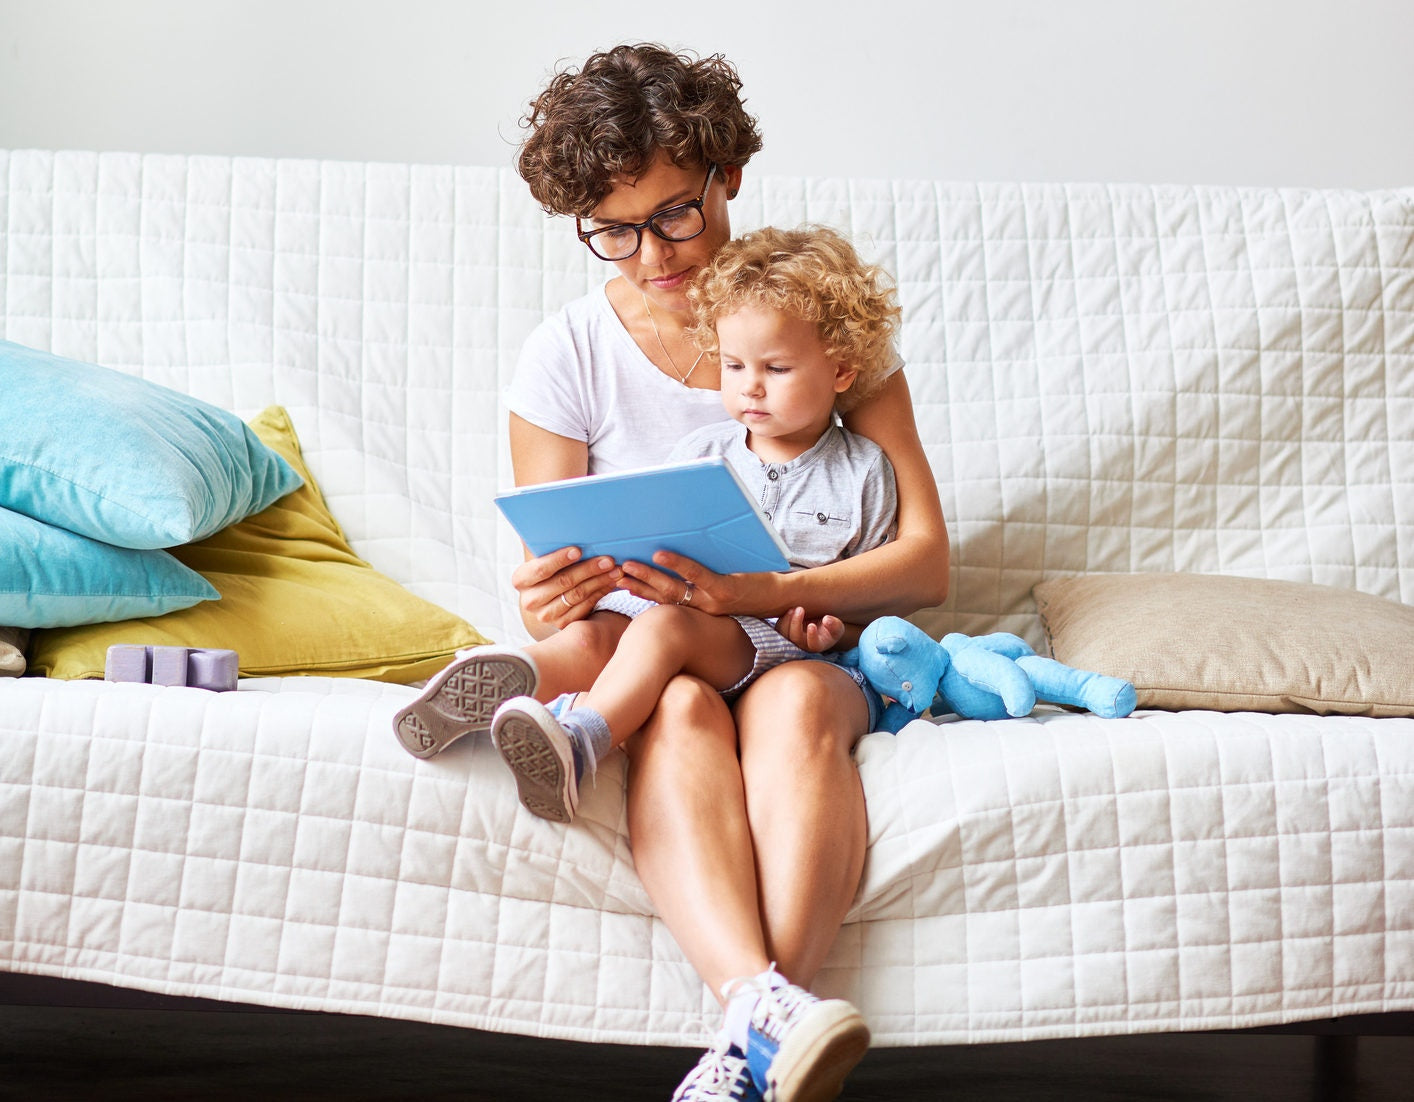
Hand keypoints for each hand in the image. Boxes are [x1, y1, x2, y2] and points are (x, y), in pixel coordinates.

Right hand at [512, 547, 622, 632]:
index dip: (559, 559)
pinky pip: (585, 607)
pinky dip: (600, 593)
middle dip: (588, 569)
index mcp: (521, 579)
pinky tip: (611, 582)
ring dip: (599, 581)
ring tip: (615, 570)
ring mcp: (545, 615)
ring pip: (577, 595)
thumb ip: (543, 543)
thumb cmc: (548, 570)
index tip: (578, 550)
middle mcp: (530, 600)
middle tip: (608, 559)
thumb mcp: (541, 556)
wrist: (548, 600)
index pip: (540, 569)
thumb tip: (547, 517)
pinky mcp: (561, 624)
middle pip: (563, 583)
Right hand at [617, 550, 746, 615]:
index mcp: (697, 606)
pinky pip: (697, 575)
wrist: (784, 597)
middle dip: (635, 582)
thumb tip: (668, 550)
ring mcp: (712, 600)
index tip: (617, 580)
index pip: (662, 599)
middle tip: (611, 571)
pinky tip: (662, 553)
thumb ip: (699, 575)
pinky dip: (678, 564)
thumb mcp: (722, 583)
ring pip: (673, 588)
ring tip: (627, 564)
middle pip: (661, 595)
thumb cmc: (752, 586)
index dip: (639, 590)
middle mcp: (701, 607)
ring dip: (648, 575)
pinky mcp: (726, 589)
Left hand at [775, 607, 845, 652]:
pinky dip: (782, 618)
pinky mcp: (785, 631)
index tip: (812, 625)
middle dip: (796, 624)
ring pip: (784, 633)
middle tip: (801, 609)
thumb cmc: (831, 627)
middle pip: (795, 639)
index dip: (812, 636)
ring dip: (787, 621)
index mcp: (818, 645)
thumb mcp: (837, 626)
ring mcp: (793, 639)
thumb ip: (834, 625)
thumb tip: (827, 620)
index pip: (813, 645)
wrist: (821, 624)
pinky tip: (790, 609)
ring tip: (794, 608)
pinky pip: (779, 627)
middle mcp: (803, 645)